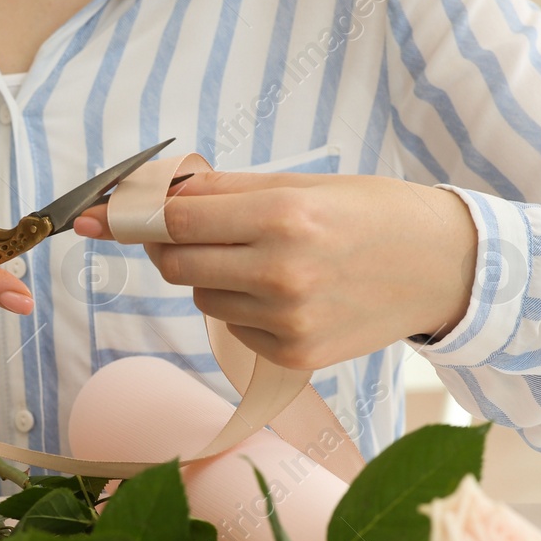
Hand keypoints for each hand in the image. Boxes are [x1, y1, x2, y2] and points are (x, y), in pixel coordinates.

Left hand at [72, 171, 477, 369]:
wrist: (446, 268)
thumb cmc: (374, 214)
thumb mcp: (303, 184)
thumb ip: (223, 192)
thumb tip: (150, 195)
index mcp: (284, 217)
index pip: (176, 220)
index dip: (129, 216)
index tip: (94, 215)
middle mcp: (280, 274)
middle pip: (175, 263)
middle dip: (169, 244)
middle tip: (188, 228)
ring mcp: (285, 322)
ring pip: (201, 296)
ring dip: (212, 275)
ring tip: (266, 258)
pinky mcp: (291, 356)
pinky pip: (231, 327)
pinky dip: (241, 307)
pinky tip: (286, 292)